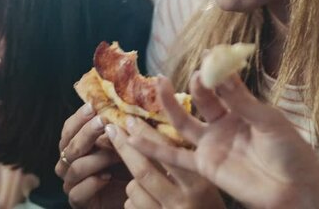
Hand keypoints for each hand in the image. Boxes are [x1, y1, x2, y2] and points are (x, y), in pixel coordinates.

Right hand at [55, 103, 128, 207]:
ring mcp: (71, 183)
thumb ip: (118, 130)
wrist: (136, 198)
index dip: (78, 118)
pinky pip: (77, 192)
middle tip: (103, 123)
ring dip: (97, 158)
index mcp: (74, 146)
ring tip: (117, 154)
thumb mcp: (124, 146)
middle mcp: (68, 163)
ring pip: (75, 167)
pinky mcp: (77, 202)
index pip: (69, 129)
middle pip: (70, 146)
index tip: (93, 107)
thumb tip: (121, 109)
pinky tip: (108, 177)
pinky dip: (92, 183)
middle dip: (87, 133)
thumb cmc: (128, 168)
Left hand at [106, 116, 223, 208]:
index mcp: (198, 183)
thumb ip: (182, 162)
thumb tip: (150, 132)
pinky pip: (131, 206)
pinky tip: (147, 201)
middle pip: (143, 170)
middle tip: (112, 129)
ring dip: (132, 181)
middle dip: (124, 148)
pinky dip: (133, 200)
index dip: (145, 136)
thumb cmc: (207, 204)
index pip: (167, 154)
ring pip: (133, 189)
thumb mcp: (204, 182)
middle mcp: (182, 201)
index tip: (130, 120)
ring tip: (144, 182)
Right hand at [129, 74, 318, 208]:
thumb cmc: (291, 154)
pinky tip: (131, 137)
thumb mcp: (269, 122)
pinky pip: (174, 156)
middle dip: (194, 84)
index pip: (222, 85)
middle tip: (189, 73)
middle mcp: (223, 124)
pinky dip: (152, 147)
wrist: (296, 191)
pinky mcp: (204, 165)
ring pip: (183, 121)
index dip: (215, 71)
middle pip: (201, 99)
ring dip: (168, 104)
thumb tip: (221, 72)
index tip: (209, 56)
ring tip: (158, 83)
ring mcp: (211, 144)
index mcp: (242, 109)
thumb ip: (242, 100)